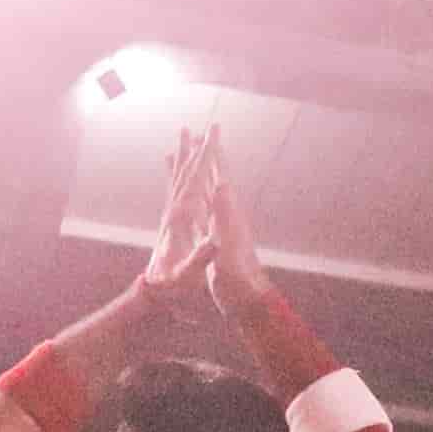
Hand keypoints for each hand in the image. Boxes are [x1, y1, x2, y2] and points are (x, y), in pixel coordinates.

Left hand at [136, 125, 220, 308]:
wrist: (153, 296)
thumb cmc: (174, 287)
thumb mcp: (189, 275)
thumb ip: (199, 260)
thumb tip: (214, 245)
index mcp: (182, 217)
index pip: (196, 178)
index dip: (206, 154)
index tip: (213, 132)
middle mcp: (173, 210)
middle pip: (186, 171)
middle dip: (197, 148)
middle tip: (204, 126)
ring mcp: (170, 215)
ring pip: (177, 177)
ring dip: (183, 155)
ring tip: (184, 135)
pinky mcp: (169, 222)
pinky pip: (173, 189)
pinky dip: (176, 173)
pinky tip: (174, 166)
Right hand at [200, 126, 277, 316]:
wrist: (245, 301)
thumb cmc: (238, 278)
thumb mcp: (229, 246)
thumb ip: (225, 216)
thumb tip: (223, 184)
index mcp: (229, 213)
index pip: (220, 175)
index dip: (214, 153)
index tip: (208, 130)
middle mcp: (226, 215)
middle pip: (214, 178)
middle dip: (205, 156)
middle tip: (194, 134)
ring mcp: (220, 227)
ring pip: (206, 193)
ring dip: (197, 175)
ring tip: (187, 159)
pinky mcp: (214, 239)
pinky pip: (200, 212)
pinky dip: (192, 200)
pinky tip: (187, 198)